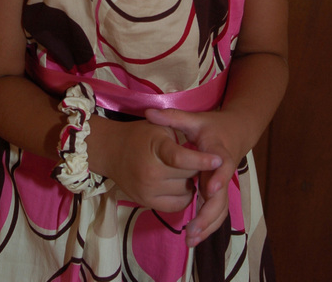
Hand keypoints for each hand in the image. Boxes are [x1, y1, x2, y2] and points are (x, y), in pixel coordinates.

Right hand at [99, 118, 222, 213]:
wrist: (112, 151)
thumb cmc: (140, 135)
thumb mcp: (159, 126)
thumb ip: (181, 137)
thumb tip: (203, 149)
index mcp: (155, 149)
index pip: (181, 158)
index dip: (202, 160)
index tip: (219, 159)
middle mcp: (151, 173)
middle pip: (188, 175)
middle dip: (198, 168)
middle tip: (201, 160)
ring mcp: (148, 191)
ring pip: (186, 192)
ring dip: (192, 182)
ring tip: (187, 170)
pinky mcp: (147, 203)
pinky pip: (177, 205)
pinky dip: (184, 195)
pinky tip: (181, 182)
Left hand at [145, 108, 236, 244]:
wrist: (235, 132)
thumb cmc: (211, 126)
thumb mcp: (193, 118)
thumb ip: (172, 117)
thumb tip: (148, 113)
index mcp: (218, 150)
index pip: (222, 164)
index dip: (217, 175)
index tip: (209, 188)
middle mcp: (223, 171)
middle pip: (222, 196)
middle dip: (208, 214)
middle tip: (192, 229)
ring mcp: (223, 183)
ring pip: (220, 209)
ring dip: (207, 225)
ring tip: (190, 239)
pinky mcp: (219, 192)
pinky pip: (216, 212)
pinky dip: (207, 226)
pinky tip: (194, 237)